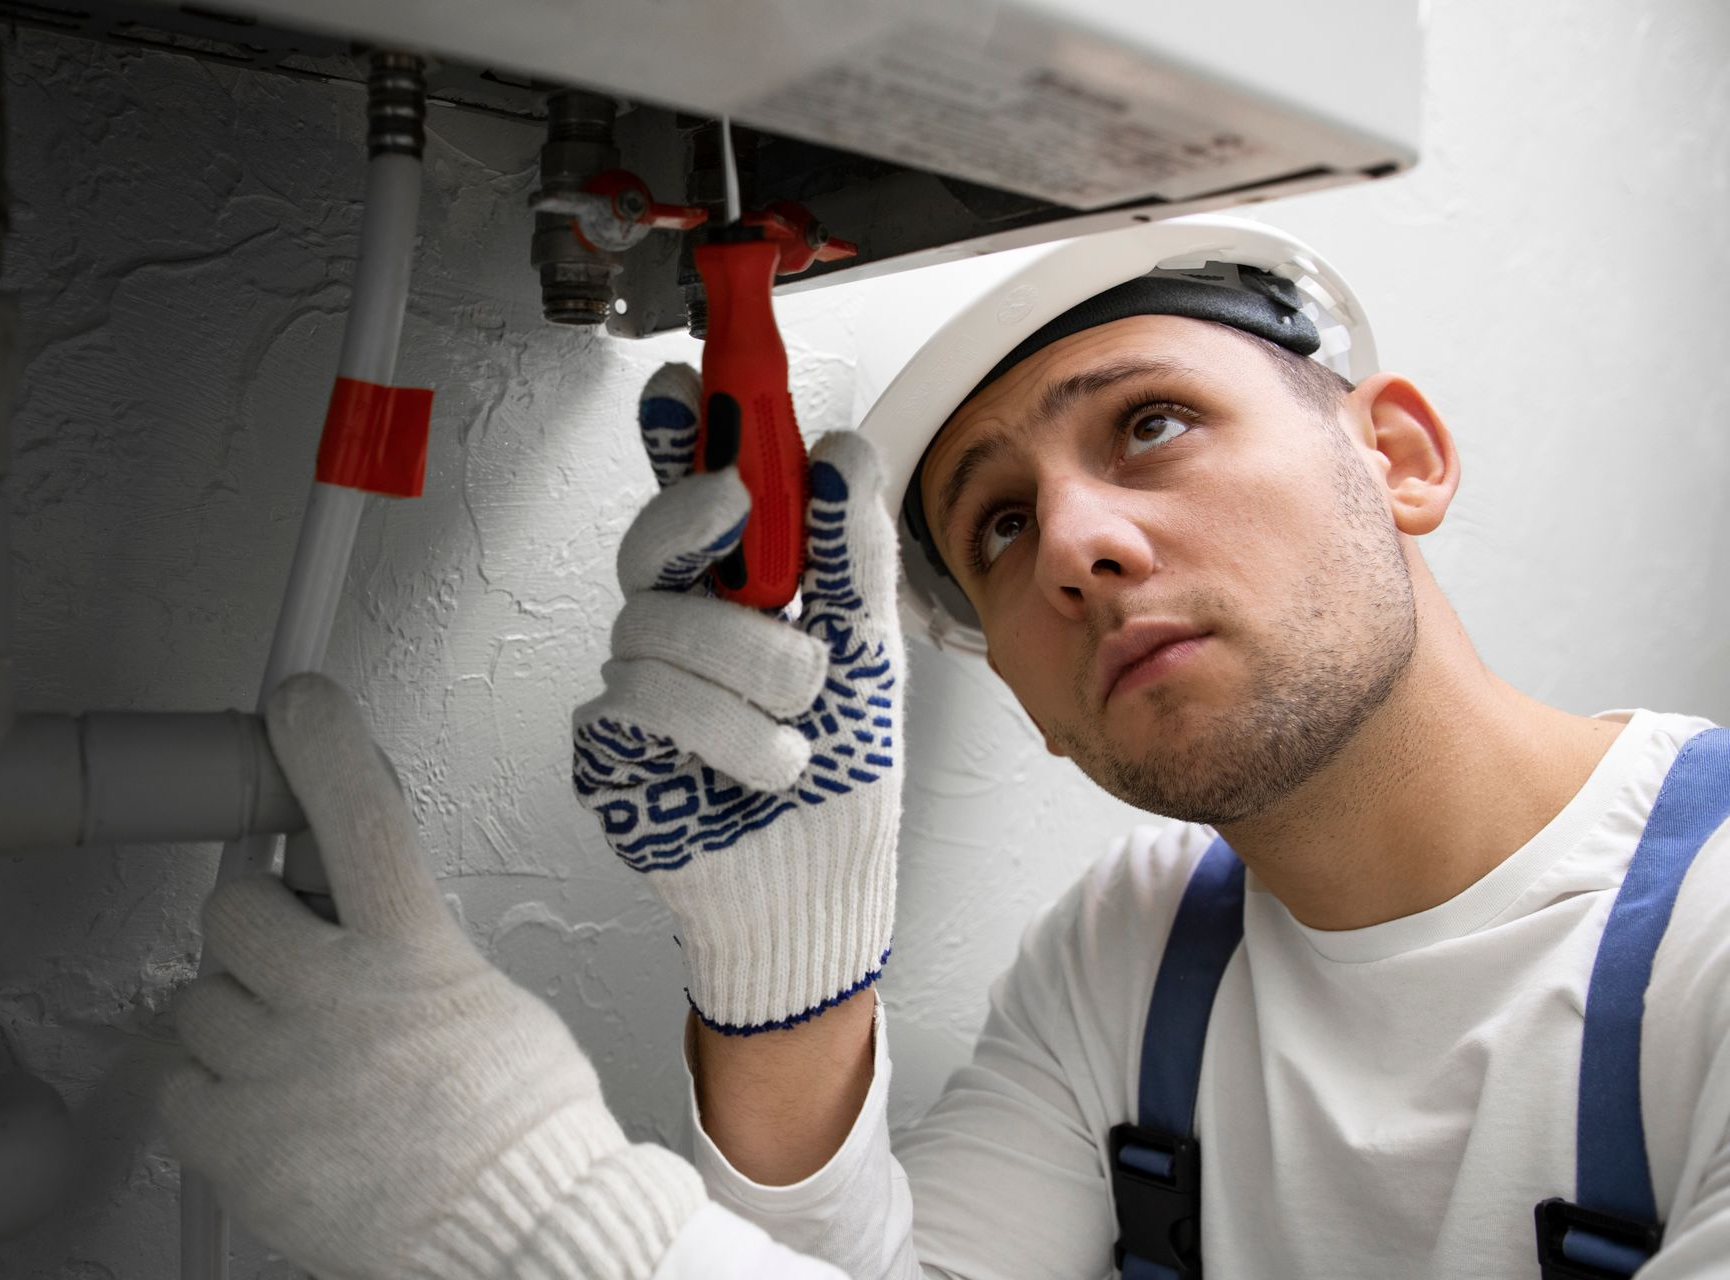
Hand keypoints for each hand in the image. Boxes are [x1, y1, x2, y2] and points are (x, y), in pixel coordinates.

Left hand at [160, 673, 704, 1279]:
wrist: (513, 1234)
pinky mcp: (235, 1139)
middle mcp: (336, 997)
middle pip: (236, 908)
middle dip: (259, 926)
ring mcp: (277, 1067)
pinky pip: (182, 1081)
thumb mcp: (488, 1002)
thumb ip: (417, 953)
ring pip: (201, 996)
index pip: (362, 817)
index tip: (299, 702)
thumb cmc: (520, 1130)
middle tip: (296, 962)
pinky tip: (274, 1106)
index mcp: (414, 953)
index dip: (325, 745)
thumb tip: (372, 930)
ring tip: (300, 1058)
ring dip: (240, 1014)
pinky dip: (215, 1089)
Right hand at [571, 364, 905, 1033]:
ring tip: (798, 725)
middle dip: (700, 524)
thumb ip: (850, 555)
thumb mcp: (869, 651)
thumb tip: (841, 454)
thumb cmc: (843, 771)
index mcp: (738, 590)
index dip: (677, 436)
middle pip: (651, 540)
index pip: (692, 493)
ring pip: (655, 625)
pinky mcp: (609, 746)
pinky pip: (643, 701)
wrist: (820, 888)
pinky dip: (726, 735)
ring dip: (750, 673)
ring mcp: (637, 683)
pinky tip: (763, 766)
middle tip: (737, 508)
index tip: (685, 385)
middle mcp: (680, 625)